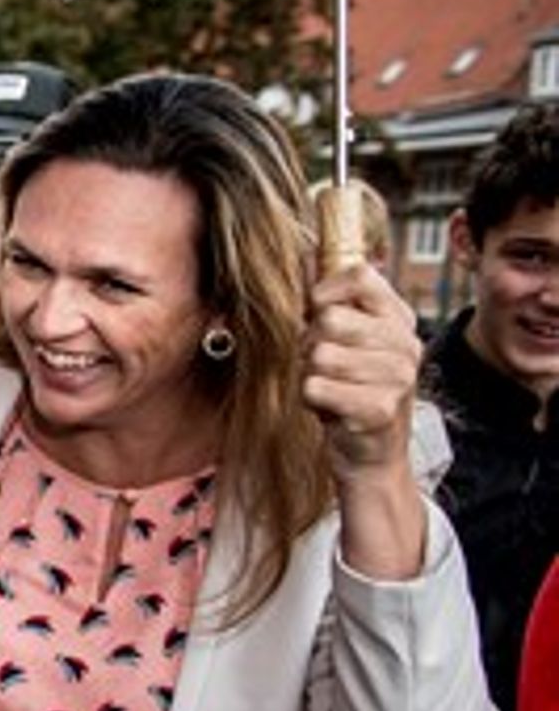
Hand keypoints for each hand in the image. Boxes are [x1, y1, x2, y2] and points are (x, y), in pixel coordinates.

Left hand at [301, 263, 421, 481]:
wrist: (371, 456)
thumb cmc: (350, 391)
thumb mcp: (346, 341)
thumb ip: (330, 302)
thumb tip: (305, 254)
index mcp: (399, 319)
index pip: (361, 274)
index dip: (326, 289)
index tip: (316, 310)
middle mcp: (405, 344)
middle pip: (330, 318)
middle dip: (310, 343)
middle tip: (324, 366)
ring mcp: (397, 377)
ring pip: (320, 354)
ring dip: (311, 374)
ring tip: (331, 388)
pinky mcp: (379, 408)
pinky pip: (315, 386)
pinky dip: (311, 399)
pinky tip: (331, 409)